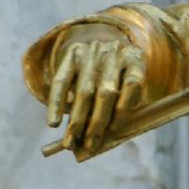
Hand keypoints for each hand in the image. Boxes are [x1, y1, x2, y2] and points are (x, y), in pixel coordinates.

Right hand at [44, 24, 145, 152]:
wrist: (102, 43)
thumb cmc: (119, 75)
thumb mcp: (129, 84)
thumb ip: (124, 108)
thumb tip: (107, 138)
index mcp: (135, 59)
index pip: (133, 84)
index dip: (123, 109)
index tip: (113, 130)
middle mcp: (115, 52)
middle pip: (106, 91)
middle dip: (97, 122)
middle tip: (90, 145)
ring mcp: (92, 51)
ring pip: (84, 90)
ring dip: (77, 120)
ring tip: (71, 141)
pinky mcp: (72, 53)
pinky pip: (61, 81)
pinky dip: (56, 104)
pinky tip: (53, 123)